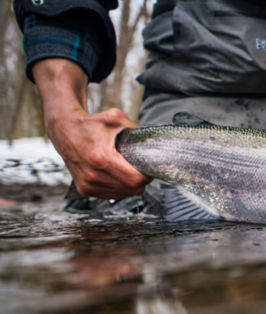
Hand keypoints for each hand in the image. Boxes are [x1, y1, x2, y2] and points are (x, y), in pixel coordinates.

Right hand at [32, 59, 149, 198]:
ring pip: (123, 195)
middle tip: (140, 168)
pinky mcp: (84, 190)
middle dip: (141, 180)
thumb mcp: (116, 118)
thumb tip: (153, 140)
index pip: (135, 180)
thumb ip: (135, 129)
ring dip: (130, 185)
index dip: (146, 175)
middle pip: (132, 190)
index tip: (148, 167)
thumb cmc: (90, 124)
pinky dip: (119, 188)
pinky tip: (116, 175)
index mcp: (101, 158)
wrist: (64, 129)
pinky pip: (112, 196)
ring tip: (126, 169)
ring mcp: (87, 185)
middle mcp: (92, 175)